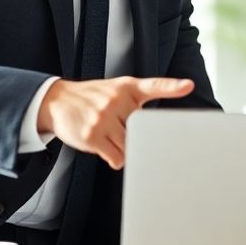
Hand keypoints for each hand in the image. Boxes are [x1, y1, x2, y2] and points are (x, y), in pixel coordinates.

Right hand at [37, 76, 193, 168]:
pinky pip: (116, 158)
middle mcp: (116, 100)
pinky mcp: (91, 135)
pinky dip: (115, 159)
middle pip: (144, 130)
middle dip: (138, 136)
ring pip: (131, 146)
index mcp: (127, 87)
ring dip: (124, 149)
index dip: (172, 87)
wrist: (58, 101)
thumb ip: (134, 105)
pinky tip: (104, 148)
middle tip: (123, 130)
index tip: (188, 86)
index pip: (154, 85)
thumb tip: (152, 135)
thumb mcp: (115, 90)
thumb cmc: (93, 98)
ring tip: (110, 138)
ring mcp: (103, 117)